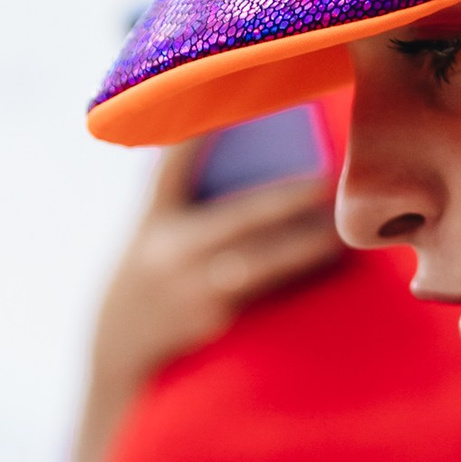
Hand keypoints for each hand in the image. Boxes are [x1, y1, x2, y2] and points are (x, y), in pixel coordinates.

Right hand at [75, 143, 343, 461]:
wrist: (118, 368)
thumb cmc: (151, 291)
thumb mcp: (152, 243)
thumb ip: (191, 205)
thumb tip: (267, 167)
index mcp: (151, 224)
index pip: (176, 164)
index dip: (205, 127)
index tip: (239, 93)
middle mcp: (167, 255)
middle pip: (241, 218)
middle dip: (289, 198)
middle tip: (334, 177)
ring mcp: (189, 294)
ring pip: (259, 262)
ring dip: (306, 244)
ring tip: (342, 229)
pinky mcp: (209, 327)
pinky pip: (262, 297)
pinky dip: (295, 278)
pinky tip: (328, 266)